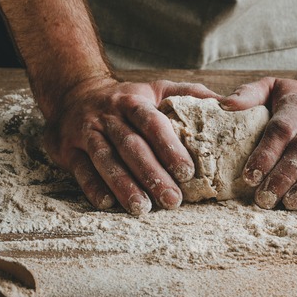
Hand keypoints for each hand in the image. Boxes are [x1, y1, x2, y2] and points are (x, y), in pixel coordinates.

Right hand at [43, 76, 219, 214]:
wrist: (73, 92)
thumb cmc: (126, 98)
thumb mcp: (156, 88)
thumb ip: (189, 95)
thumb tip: (228, 104)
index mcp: (133, 101)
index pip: (152, 123)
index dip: (169, 147)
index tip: (188, 172)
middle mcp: (108, 116)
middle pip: (130, 145)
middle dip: (152, 174)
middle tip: (172, 200)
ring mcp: (86, 132)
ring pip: (105, 160)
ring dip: (124, 185)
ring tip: (143, 208)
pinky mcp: (68, 150)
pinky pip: (81, 171)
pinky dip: (93, 188)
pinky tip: (108, 204)